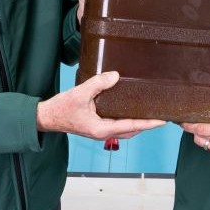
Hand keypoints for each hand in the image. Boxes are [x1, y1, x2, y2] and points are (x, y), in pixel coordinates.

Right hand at [37, 71, 164, 140]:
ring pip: (125, 129)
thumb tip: (115, 76)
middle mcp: (104, 133)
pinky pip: (118, 125)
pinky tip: (131, 111)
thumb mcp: (80, 93)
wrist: (47, 117)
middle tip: (161, 116)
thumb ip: (98, 84)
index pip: (131, 126)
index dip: (148, 123)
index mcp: (102, 129)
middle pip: (132, 131)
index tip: (162, 120)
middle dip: (147, 125)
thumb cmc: (61, 108)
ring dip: (138, 124)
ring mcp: (101, 131)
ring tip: (150, 114)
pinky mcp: (97, 126)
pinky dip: (128, 120)